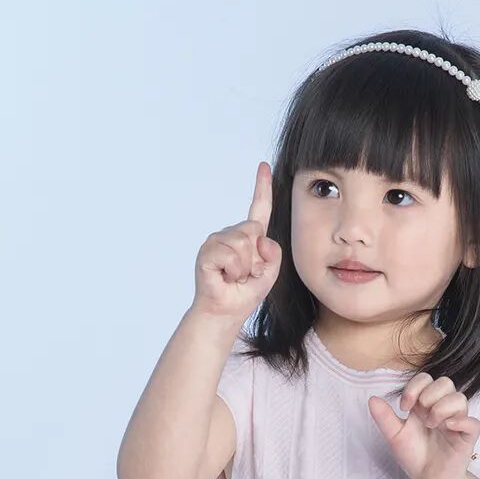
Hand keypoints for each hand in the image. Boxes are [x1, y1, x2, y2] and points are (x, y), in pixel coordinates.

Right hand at [192, 160, 282, 323]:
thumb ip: (273, 252)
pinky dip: (234, 271)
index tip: (264, 166)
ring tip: (235, 277)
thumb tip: (260, 238)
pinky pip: (230, 255)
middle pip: (254, 230)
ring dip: (245, 267)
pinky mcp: (207, 252)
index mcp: (248, 237)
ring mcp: (217, 241)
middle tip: (246, 274)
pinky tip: (225, 277)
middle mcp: (231, 234)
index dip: (262, 187)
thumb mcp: (270, 272)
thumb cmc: (245, 293)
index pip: (259, 208)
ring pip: (243, 243)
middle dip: (256, 258)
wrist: (226, 312)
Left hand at [368, 373, 479, 478]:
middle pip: (446, 382)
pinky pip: (473, 422)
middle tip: (421, 416)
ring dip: (441, 408)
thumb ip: (384, 418)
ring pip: (460, 399)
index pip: (426, 379)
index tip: (404, 407)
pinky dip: (461, 422)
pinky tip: (447, 427)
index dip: (415, 387)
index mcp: (426, 405)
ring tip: (431, 425)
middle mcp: (443, 409)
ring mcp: (457, 422)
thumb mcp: (395, 436)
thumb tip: (372, 399)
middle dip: (429, 395)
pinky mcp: (467, 438)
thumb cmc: (415, 457)